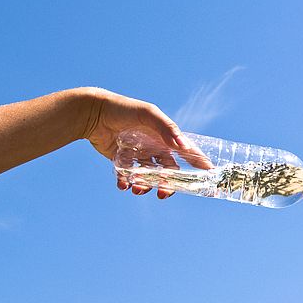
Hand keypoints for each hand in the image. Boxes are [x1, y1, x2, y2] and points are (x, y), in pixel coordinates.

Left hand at [79, 88, 209, 198]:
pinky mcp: (121, 160)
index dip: (198, 161)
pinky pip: (127, 176)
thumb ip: (166, 128)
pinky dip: (126, 183)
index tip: (209, 172)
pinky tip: (123, 185)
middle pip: (167, 171)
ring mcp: (138, 154)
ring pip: (148, 177)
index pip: (185, 151)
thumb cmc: (123, 108)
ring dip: (145, 186)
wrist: (93, 112)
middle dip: (167, 184)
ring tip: (137, 189)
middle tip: (162, 193)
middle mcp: (153, 147)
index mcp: (164, 136)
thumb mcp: (148, 114)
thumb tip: (184, 146)